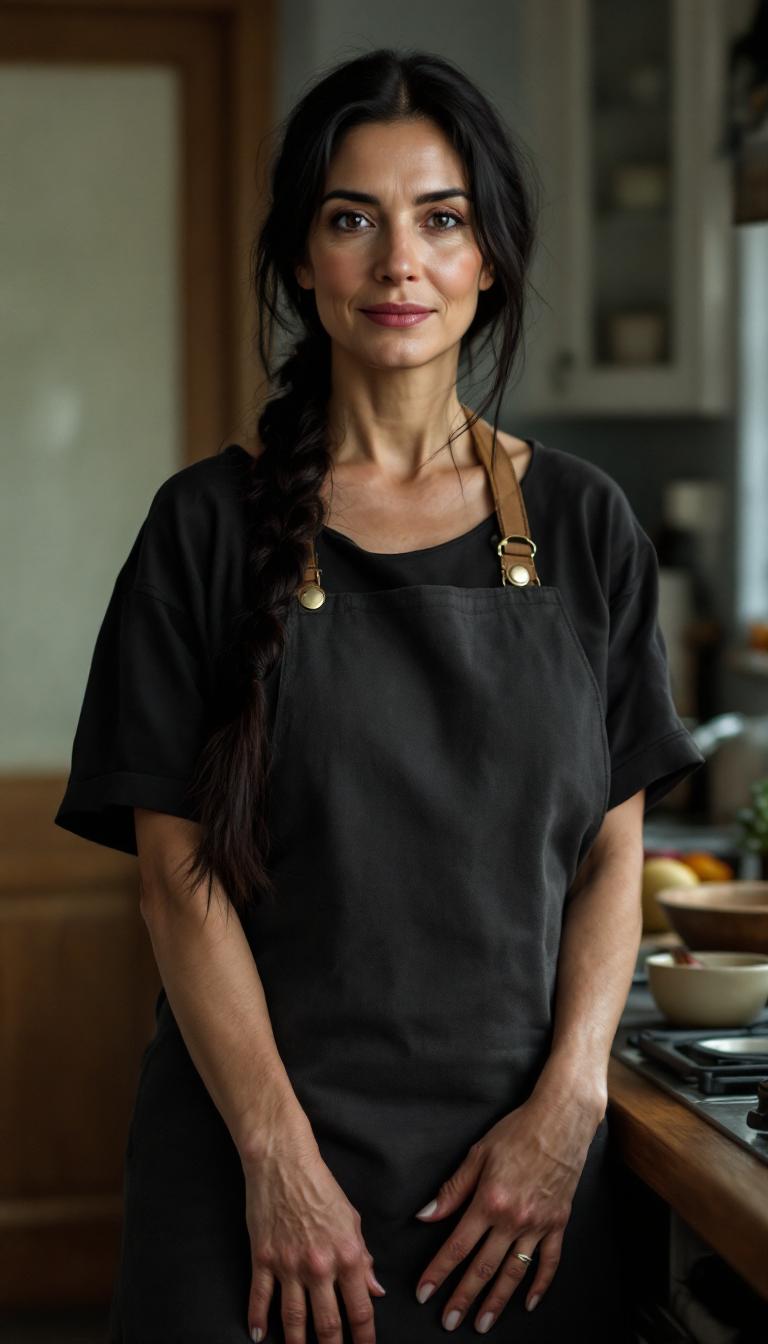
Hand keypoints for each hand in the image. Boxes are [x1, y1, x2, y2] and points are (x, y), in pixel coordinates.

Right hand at [242, 1130, 385, 1343]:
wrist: (283, 1161)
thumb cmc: (320, 1186)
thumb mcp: (352, 1219)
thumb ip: (363, 1258)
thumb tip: (374, 1290)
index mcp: (347, 1255)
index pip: (361, 1310)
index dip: (364, 1339)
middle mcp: (319, 1266)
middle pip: (327, 1325)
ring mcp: (288, 1264)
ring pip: (293, 1321)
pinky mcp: (263, 1258)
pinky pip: (260, 1298)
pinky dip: (258, 1321)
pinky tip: (259, 1337)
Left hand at [413, 1091, 601, 1331]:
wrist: (561, 1120)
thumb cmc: (517, 1131)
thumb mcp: (478, 1154)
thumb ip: (452, 1190)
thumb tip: (425, 1215)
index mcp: (489, 1200)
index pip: (456, 1246)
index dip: (438, 1272)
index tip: (424, 1293)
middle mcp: (514, 1218)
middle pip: (483, 1267)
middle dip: (463, 1297)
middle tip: (449, 1322)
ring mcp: (539, 1224)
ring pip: (514, 1272)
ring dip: (496, 1301)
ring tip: (482, 1323)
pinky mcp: (559, 1223)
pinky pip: (550, 1262)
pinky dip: (540, 1285)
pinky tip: (528, 1302)